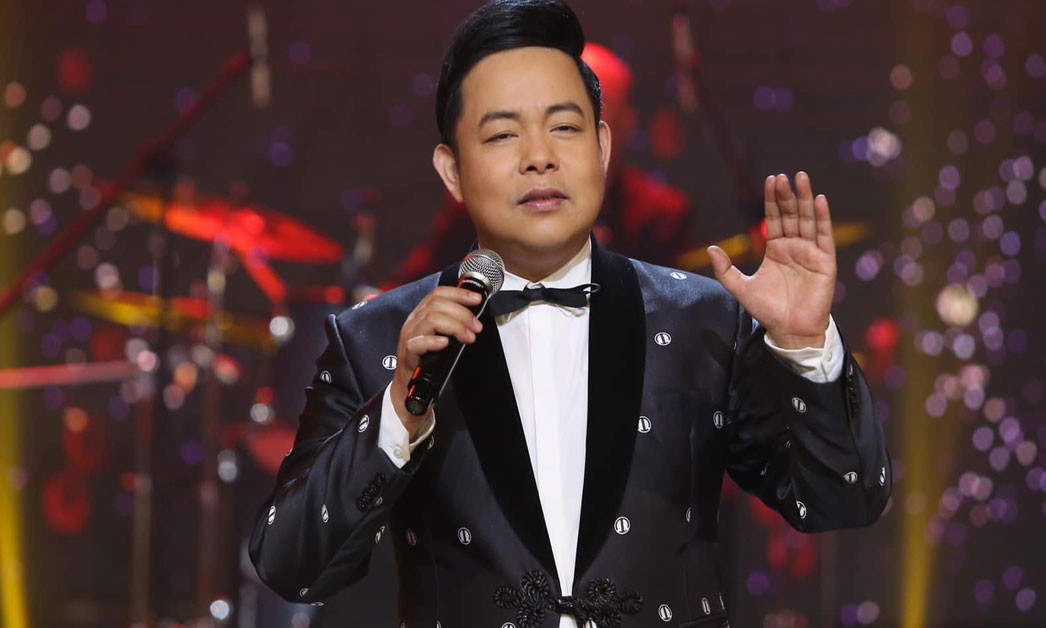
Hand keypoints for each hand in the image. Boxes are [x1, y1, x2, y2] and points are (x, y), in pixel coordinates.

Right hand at [389, 286, 483, 436]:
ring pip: (430, 319)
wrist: (410, 388)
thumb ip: (452, 325)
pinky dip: (433, 341)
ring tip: (467, 337)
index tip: (476, 300)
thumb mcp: (441, 337)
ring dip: (454, 326)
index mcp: (421, 315)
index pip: (438, 294)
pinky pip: (416, 343)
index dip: (459, 293)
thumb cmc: (427, 360)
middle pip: (437, 305)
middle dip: (462, 313)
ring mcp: (409, 337)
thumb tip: (474, 318)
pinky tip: (445, 344)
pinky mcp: (407, 355)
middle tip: (475, 327)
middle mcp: (413, 322)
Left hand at [707, 172, 835, 348]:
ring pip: (807, 220)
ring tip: (801, 177)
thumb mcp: (740, 288)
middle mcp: (794, 247)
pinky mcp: (825, 262)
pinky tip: (819, 200)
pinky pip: (824, 236)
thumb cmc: (768, 310)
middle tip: (782, 176)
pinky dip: (822, 218)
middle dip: (786, 195)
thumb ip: (725, 270)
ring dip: (805, 199)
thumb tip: (711, 248)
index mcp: (776, 249)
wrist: (789, 330)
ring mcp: (810, 252)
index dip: (772, 200)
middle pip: (790, 215)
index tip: (770, 180)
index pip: (774, 218)